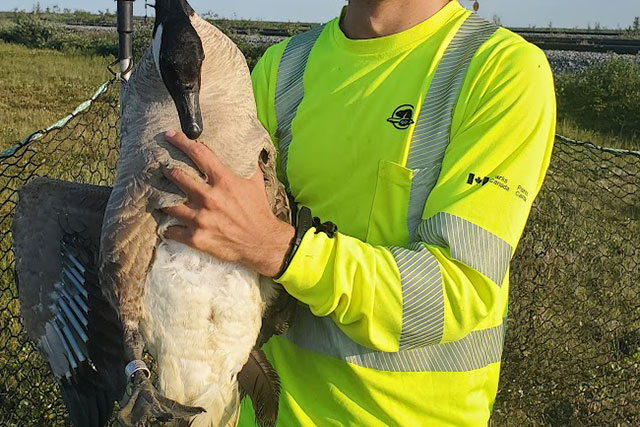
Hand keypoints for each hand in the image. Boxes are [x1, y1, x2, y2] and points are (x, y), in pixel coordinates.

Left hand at [161, 130, 294, 277]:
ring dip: (164, 200)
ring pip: (169, 205)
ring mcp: (200, 219)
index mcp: (224, 181)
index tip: (169, 135)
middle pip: (177, 176)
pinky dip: (169, 228)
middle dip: (168, 171)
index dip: (181, 141)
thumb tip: (246, 146)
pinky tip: (170, 226)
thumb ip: (247, 164)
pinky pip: (171, 230)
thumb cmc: (259, 210)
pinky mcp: (196, 238)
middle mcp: (209, 197)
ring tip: (161, 198)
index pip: (198, 154)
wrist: (262, 242)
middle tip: (164, 170)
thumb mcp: (256, 182)